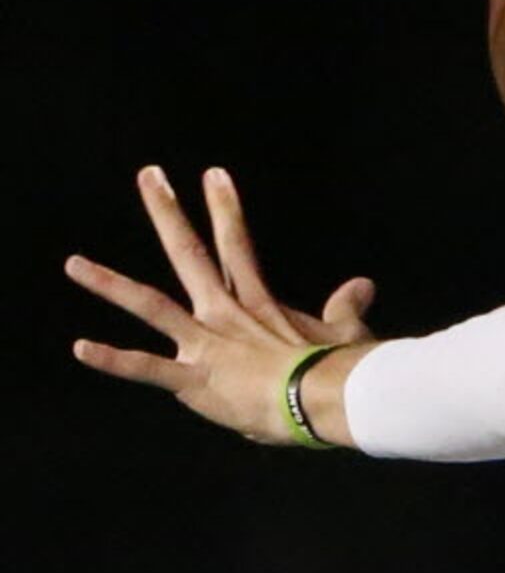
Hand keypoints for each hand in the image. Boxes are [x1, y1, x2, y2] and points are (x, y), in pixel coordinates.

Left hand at [66, 166, 376, 444]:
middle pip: (190, 254)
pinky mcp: (194, 379)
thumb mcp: (344, 332)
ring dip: (110, 284)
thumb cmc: (337, 369)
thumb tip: (363, 284)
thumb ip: (345, 307)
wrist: (325, 398)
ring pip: (151, 306)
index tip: (212, 174)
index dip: (224, 208)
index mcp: (257, 304)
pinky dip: (113, 360)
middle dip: (168, 212)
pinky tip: (80, 347)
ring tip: (73, 264)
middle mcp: (224, 314)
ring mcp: (205, 344)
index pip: (237, 245)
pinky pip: (147, 368)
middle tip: (149, 175)